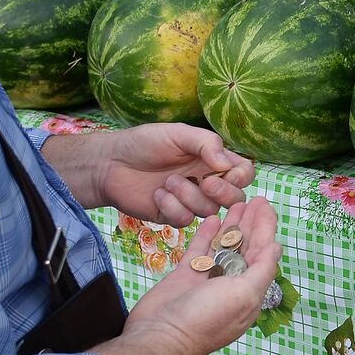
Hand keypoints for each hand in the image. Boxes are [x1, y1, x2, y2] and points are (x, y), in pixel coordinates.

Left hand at [90, 123, 254, 225]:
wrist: (111, 163)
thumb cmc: (145, 143)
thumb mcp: (178, 134)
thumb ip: (206, 143)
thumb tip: (226, 163)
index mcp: (212, 160)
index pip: (243, 173)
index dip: (241, 177)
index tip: (225, 172)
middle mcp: (206, 181)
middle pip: (235, 198)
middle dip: (223, 192)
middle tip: (204, 181)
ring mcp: (190, 201)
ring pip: (210, 211)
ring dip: (190, 196)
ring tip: (168, 181)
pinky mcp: (173, 216)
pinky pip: (186, 220)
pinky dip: (173, 207)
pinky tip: (158, 194)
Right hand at [92, 198, 281, 354]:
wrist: (160, 336)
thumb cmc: (205, 319)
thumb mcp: (243, 295)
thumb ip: (262, 270)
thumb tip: (277, 247)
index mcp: (248, 292)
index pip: (262, 254)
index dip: (266, 229)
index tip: (267, 206)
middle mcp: (229, 285)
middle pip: (244, 247)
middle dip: (251, 223)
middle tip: (256, 198)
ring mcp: (206, 280)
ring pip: (222, 247)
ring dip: (231, 225)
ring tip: (237, 202)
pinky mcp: (185, 276)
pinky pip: (199, 251)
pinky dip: (206, 235)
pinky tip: (212, 217)